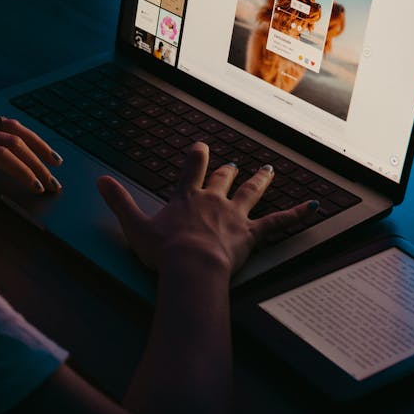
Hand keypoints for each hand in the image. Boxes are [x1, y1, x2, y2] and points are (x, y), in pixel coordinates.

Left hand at [0, 113, 62, 193]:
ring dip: (36, 143)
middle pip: (12, 140)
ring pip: (12, 125)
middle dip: (36, 161)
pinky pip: (2, 121)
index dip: (22, 170)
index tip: (37, 188)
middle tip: (53, 182)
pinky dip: (22, 133)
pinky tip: (33, 146)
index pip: (1, 155)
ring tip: (54, 160)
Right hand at [97, 142, 320, 274]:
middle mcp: (212, 201)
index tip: (201, 146)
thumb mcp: (134, 226)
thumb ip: (118, 201)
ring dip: (260, 181)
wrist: (191, 267)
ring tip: (268, 171)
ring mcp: (234, 216)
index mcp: (186, 198)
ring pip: (250, 193)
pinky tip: (314, 207)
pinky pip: (279, 223)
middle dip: (227, 171)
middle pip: (223, 179)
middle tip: (234, 164)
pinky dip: (297, 214)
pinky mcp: (251, 235)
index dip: (196, 156)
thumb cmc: (163, 251)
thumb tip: (99, 180)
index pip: (191, 169)